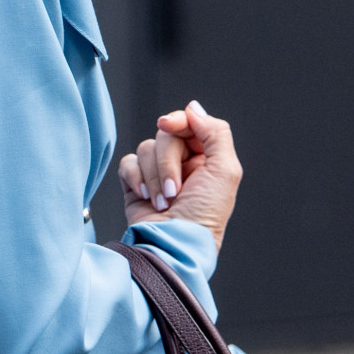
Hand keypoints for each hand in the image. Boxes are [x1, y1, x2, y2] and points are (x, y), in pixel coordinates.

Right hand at [117, 101, 241, 251]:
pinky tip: (145, 197)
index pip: (189, 123)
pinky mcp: (136, 183)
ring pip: (146, 147)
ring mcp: (157, 173)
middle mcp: (182, 163)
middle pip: (166, 134)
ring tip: (164, 201)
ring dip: (154, 176)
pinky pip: (128, 162)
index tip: (167, 125)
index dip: (179, 121)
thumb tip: (193, 108)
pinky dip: (135, 178)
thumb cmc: (202, 216)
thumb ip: (215, 132)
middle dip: (167, 160)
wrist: (172, 245)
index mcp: (206, 158)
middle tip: (175, 189)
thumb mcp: (225, 171)